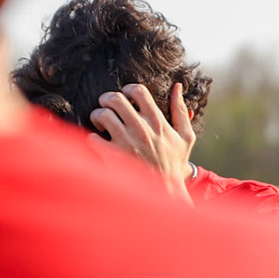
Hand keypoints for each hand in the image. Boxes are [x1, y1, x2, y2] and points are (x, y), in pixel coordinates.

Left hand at [90, 81, 195, 202]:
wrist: (164, 191)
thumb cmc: (174, 163)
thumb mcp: (185, 136)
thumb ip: (180, 110)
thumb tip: (177, 86)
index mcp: (157, 122)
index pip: (138, 92)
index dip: (128, 89)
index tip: (125, 96)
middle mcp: (141, 130)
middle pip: (116, 99)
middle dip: (107, 98)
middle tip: (106, 105)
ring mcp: (127, 143)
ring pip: (103, 115)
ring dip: (97, 115)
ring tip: (100, 122)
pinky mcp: (114, 157)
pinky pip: (93, 138)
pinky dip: (92, 137)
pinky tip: (97, 140)